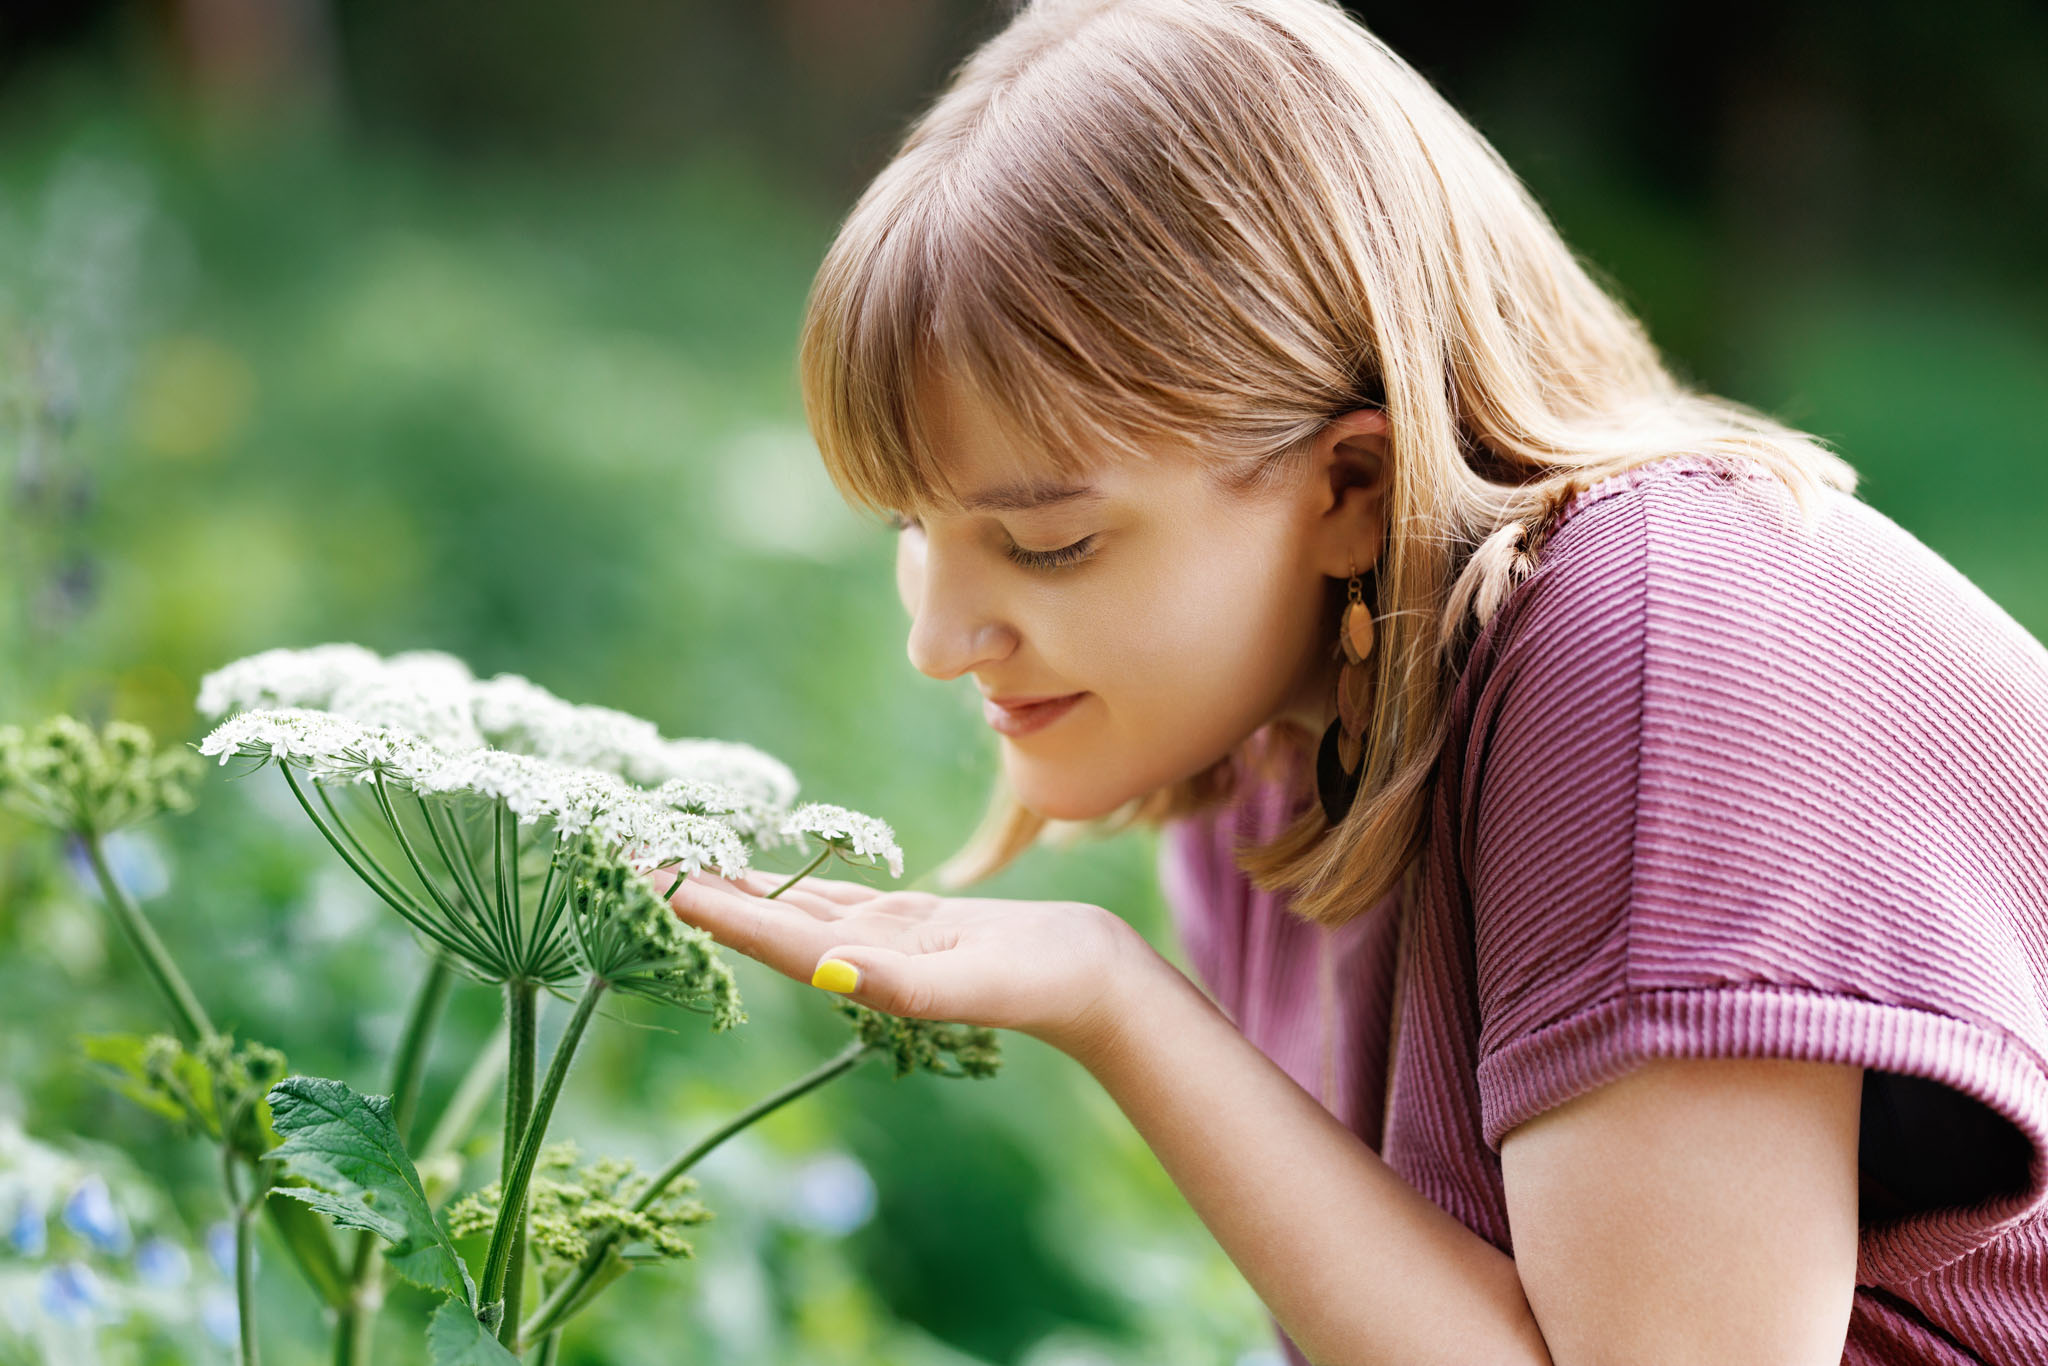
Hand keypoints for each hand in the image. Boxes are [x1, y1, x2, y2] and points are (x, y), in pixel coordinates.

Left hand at [652, 867, 1155, 1059]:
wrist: (1097, 982)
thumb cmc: (1046, 984)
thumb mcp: (976, 983)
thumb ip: (904, 984)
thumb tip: (830, 973)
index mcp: (863, 972)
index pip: (766, 936)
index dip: (706, 909)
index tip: (649, 882)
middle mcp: (858, 959)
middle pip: (762, 920)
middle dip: (698, 893)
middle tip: (630, 860)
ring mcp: (881, 941)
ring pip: (789, 907)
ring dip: (733, 885)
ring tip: (677, 859)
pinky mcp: (909, 923)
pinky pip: (832, 898)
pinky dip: (790, 882)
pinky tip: (763, 872)